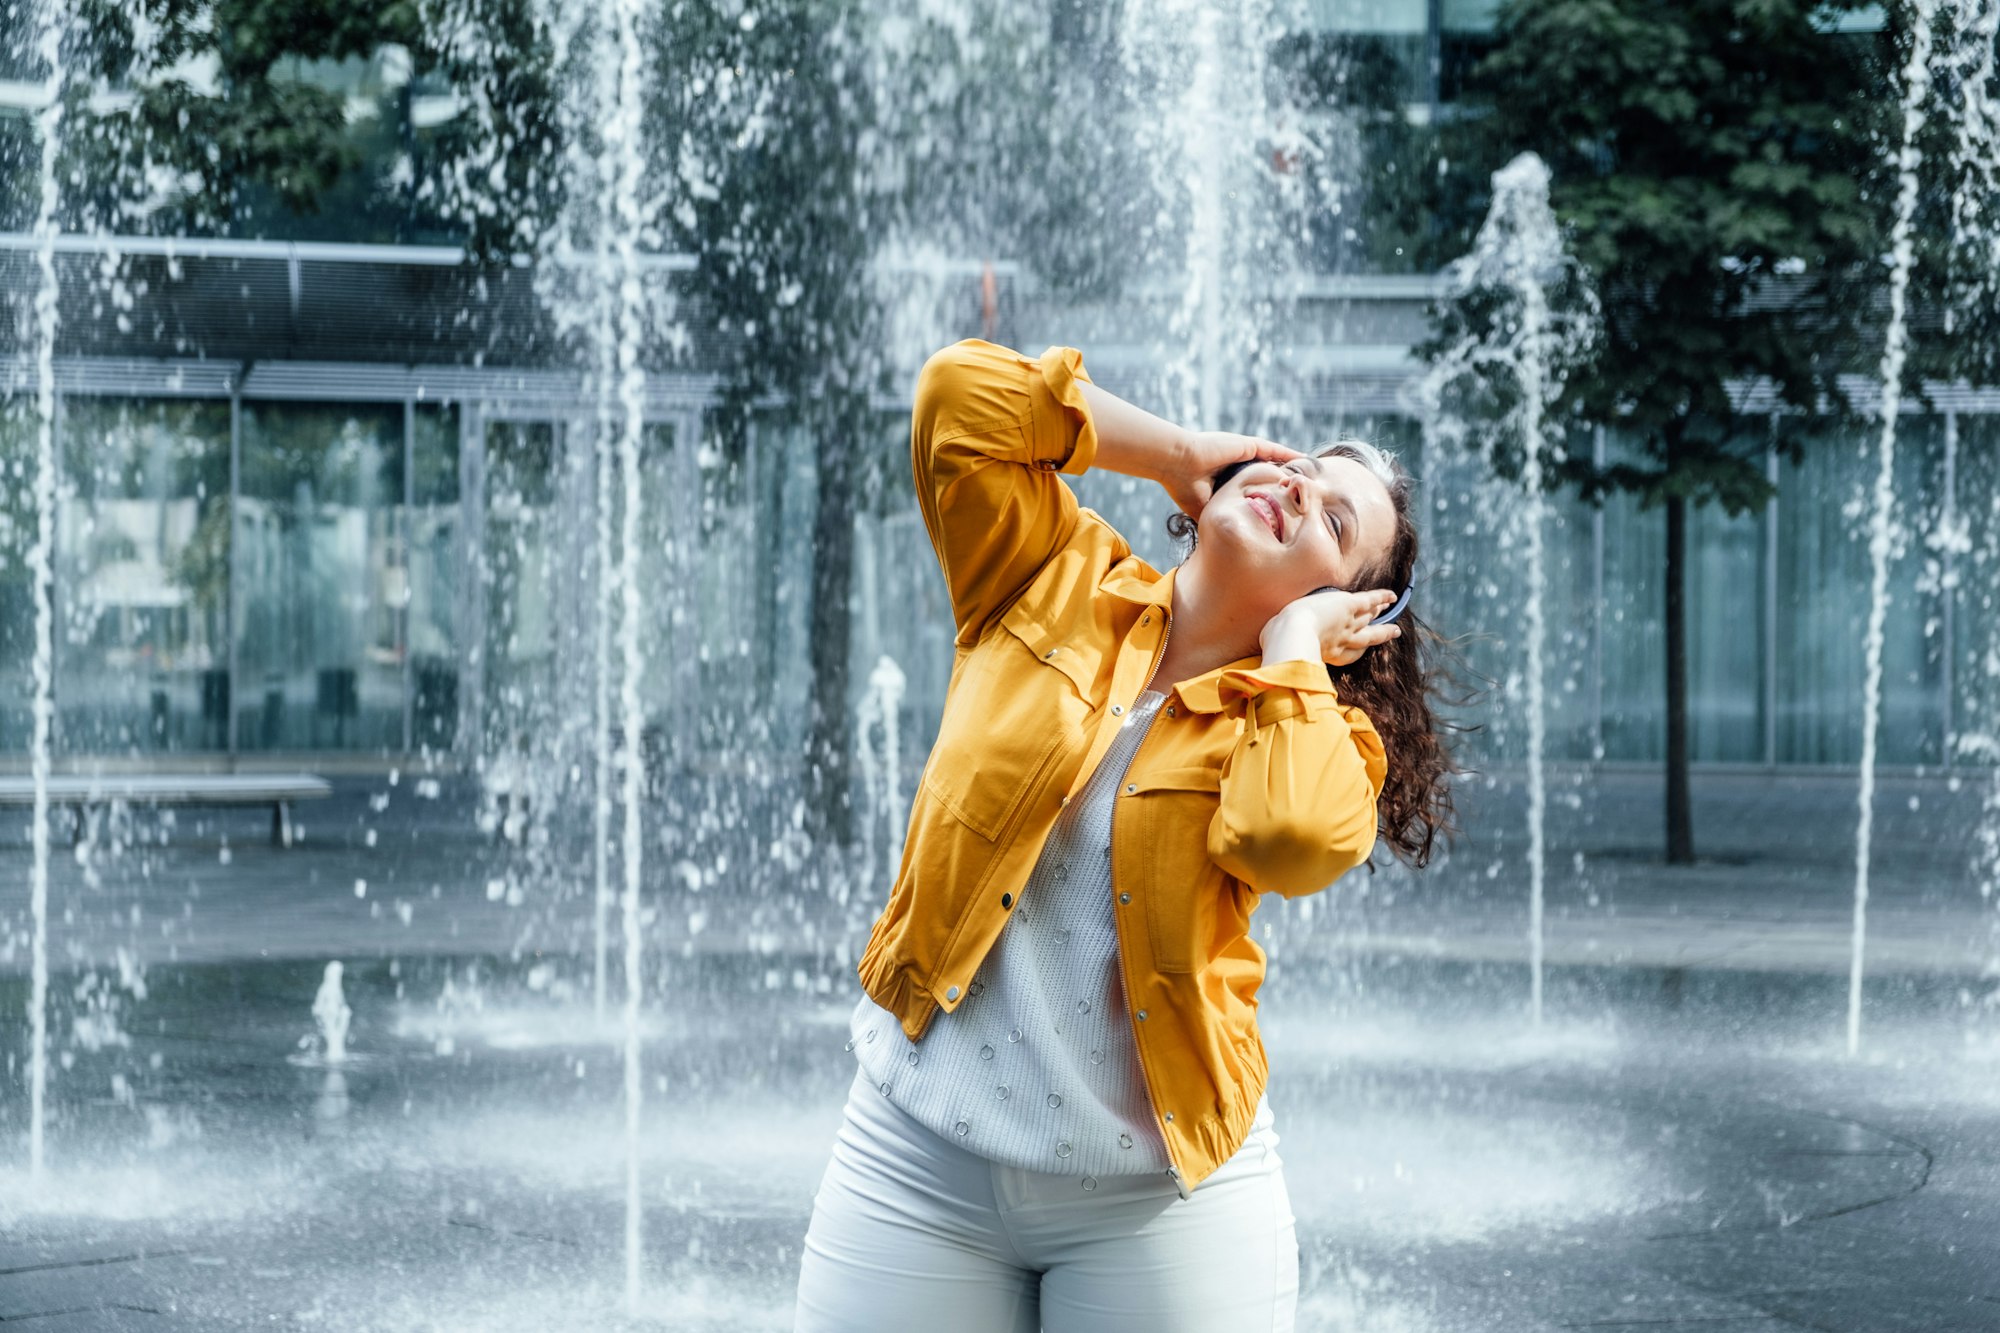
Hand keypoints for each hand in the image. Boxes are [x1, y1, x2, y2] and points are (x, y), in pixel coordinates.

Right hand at [1162, 431, 1302, 519]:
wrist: (1177, 464)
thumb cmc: (1184, 487)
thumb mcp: (1203, 510)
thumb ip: (1219, 518)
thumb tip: (1226, 540)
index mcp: (1227, 479)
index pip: (1253, 488)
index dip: (1267, 497)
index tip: (1282, 510)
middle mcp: (1237, 464)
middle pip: (1267, 475)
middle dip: (1283, 484)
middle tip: (1301, 496)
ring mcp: (1243, 453)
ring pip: (1273, 462)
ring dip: (1289, 470)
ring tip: (1308, 477)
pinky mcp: (1248, 445)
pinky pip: (1274, 450)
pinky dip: (1289, 454)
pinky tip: (1304, 459)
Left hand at [1259, 587, 1402, 667]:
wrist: (1291, 635)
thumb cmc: (1280, 646)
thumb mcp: (1280, 648)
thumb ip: (1278, 648)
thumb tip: (1266, 649)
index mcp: (1327, 653)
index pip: (1347, 653)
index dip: (1356, 650)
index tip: (1363, 648)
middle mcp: (1342, 641)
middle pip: (1367, 638)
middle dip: (1381, 634)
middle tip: (1394, 631)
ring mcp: (1348, 624)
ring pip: (1370, 618)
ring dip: (1381, 612)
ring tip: (1392, 609)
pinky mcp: (1349, 606)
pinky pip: (1369, 601)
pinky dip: (1381, 598)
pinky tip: (1391, 595)